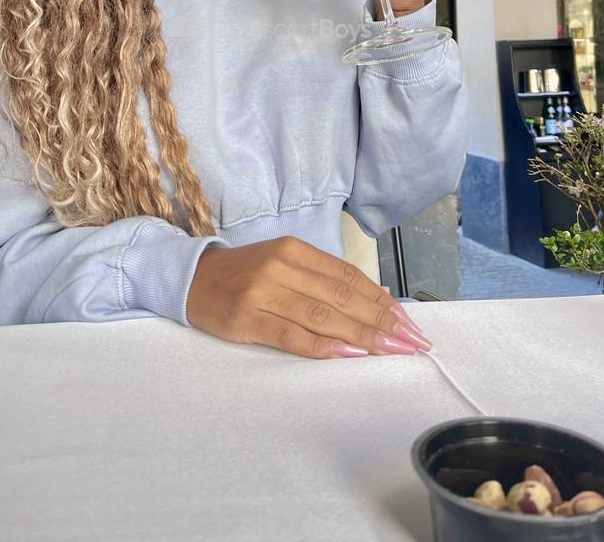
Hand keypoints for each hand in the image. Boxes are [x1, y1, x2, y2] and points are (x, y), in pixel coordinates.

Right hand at [186, 236, 431, 358]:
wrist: (192, 278)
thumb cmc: (246, 274)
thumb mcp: (284, 264)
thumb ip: (323, 279)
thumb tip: (377, 301)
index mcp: (294, 249)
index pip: (349, 276)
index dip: (382, 300)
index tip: (409, 321)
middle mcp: (282, 267)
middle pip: (342, 296)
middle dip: (382, 321)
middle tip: (412, 341)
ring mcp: (264, 292)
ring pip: (323, 315)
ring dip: (362, 336)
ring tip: (391, 350)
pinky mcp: (248, 319)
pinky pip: (293, 335)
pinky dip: (324, 346)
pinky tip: (349, 353)